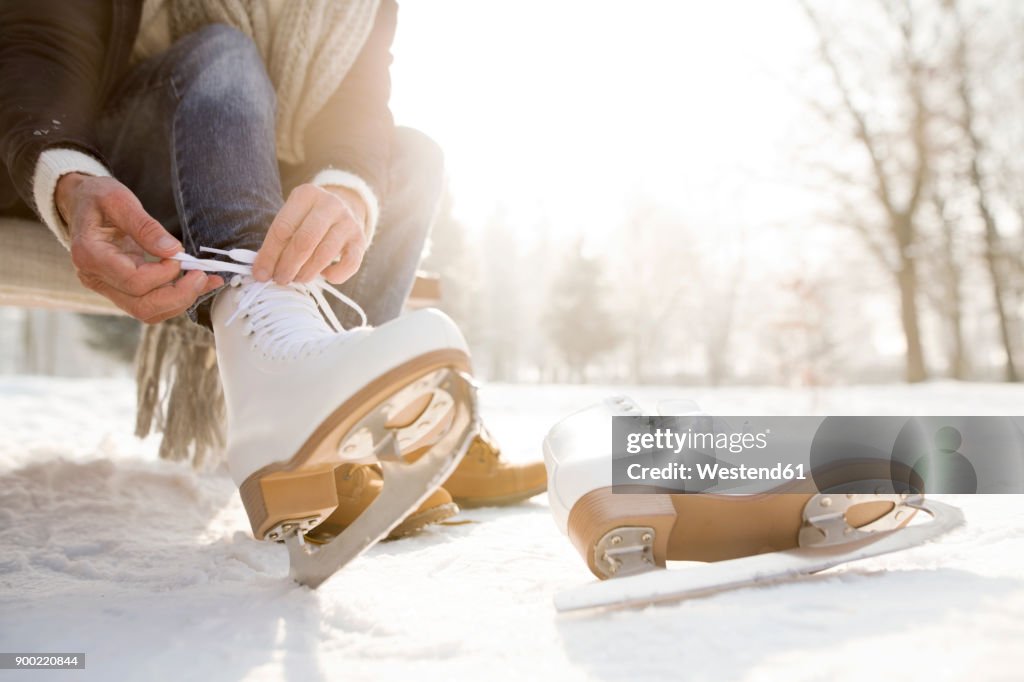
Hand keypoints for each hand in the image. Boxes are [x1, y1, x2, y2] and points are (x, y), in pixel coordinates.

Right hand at [57, 173, 222, 322]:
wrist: (83, 203)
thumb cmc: (97, 198)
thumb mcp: (119, 200)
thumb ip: (145, 226)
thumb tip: (172, 250)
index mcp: (90, 255)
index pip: (134, 281)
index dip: (164, 273)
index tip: (181, 256)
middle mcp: (95, 278)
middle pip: (142, 306)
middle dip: (178, 295)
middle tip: (202, 276)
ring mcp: (108, 287)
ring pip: (148, 311)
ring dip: (181, 300)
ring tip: (205, 280)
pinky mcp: (122, 289)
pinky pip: (151, 303)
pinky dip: (177, 297)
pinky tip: (197, 283)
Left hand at [252, 183, 367, 284]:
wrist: (343, 209)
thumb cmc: (308, 219)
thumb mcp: (292, 218)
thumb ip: (278, 241)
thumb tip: (261, 271)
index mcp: (306, 194)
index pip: (283, 228)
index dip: (269, 254)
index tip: (260, 273)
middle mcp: (330, 204)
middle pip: (304, 241)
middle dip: (288, 265)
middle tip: (280, 279)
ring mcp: (348, 222)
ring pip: (325, 254)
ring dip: (307, 273)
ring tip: (297, 279)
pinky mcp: (360, 239)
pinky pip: (350, 263)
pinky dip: (335, 275)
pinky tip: (325, 276)